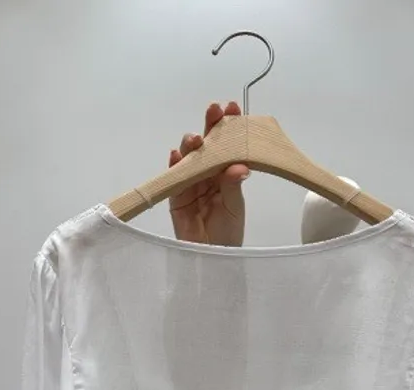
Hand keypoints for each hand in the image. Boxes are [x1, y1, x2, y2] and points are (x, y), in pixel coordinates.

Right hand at [169, 102, 248, 245]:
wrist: (213, 258)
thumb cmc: (228, 233)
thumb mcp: (235, 207)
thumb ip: (233, 186)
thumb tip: (239, 165)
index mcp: (225, 173)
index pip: (227, 144)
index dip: (228, 126)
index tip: (232, 107)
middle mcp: (208, 174)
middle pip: (207, 145)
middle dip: (209, 126)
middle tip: (214, 110)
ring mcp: (191, 183)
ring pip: (189, 157)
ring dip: (190, 144)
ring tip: (196, 139)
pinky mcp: (177, 197)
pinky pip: (174, 178)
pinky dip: (174, 165)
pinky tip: (176, 155)